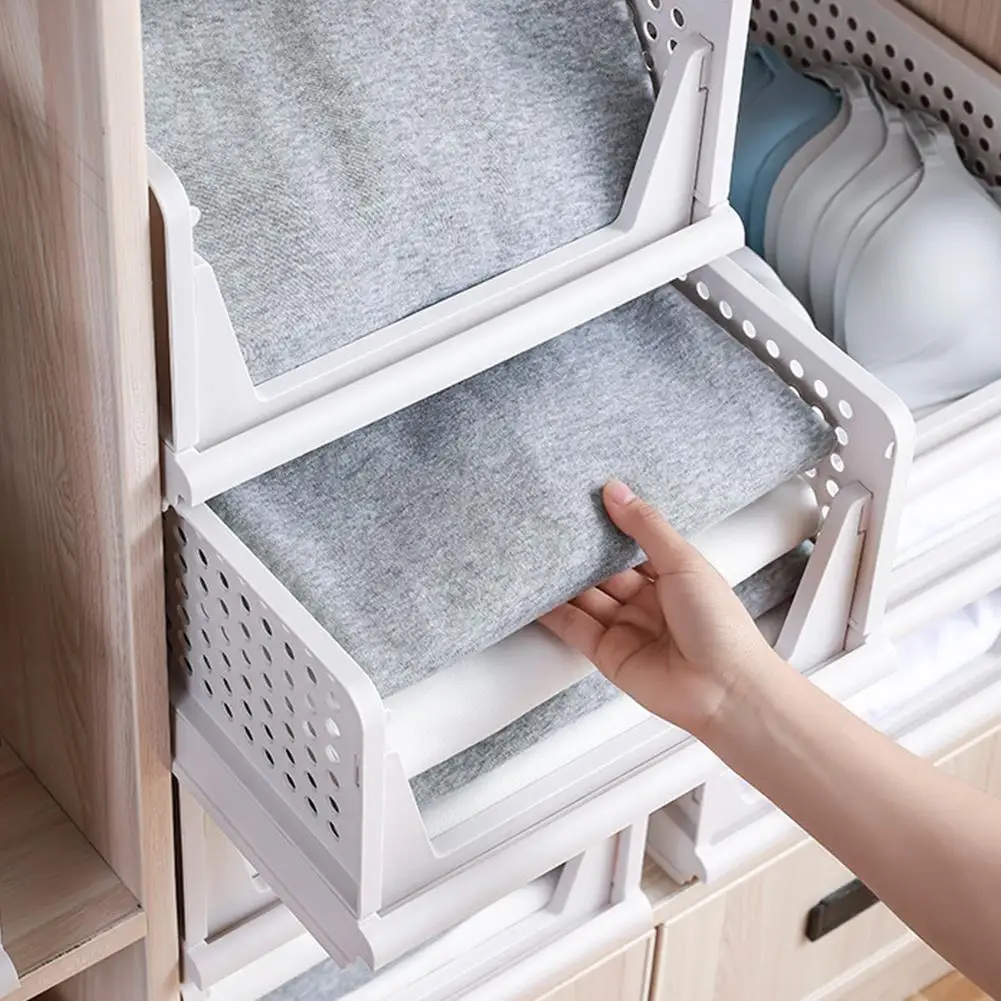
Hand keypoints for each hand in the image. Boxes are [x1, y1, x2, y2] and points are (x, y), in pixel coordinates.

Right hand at [538, 480, 780, 738]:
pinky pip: (574, 627)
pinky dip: (552, 612)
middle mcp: (646, 602)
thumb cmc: (721, 628)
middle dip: (579, 552)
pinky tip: (534, 594)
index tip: (582, 503)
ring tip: (533, 552)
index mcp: (672, 576)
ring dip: (561, 579)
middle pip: (603, 571)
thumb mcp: (683, 561)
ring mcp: (626, 628)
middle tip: (550, 525)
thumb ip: (646, 526)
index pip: (630, 545)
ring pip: (584, 597)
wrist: (724, 690)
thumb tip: (617, 491)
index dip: (608, 526)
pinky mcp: (607, 654)